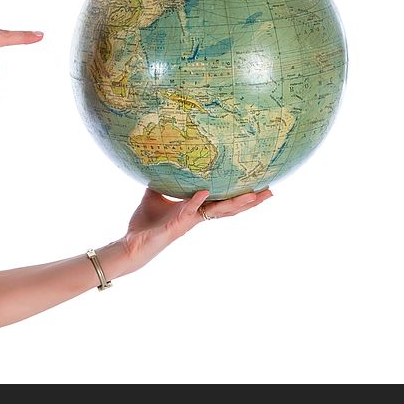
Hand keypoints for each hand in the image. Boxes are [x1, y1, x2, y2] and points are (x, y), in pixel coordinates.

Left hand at [116, 186, 273, 274]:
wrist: (132, 243)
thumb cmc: (145, 223)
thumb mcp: (154, 196)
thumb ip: (162, 181)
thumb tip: (162, 161)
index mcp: (194, 210)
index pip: (222, 201)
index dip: (240, 196)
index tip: (260, 187)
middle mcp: (195, 217)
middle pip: (228, 209)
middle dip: (250, 202)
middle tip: (270, 192)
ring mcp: (187, 222)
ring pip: (216, 212)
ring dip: (234, 204)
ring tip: (253, 196)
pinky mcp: (175, 226)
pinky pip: (188, 211)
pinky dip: (196, 201)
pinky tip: (205, 193)